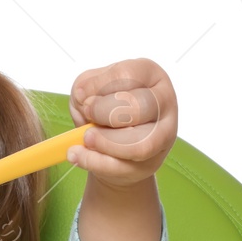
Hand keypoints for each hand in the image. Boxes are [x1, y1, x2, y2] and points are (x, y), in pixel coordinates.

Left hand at [66, 59, 178, 191]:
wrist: (112, 143)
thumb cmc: (103, 108)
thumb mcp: (89, 89)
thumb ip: (85, 88)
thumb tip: (84, 99)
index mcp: (150, 74)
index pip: (126, 75)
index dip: (98, 88)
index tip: (84, 98)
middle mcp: (164, 101)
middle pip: (139, 107)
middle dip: (104, 113)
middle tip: (87, 116)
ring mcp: (163, 134)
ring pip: (138, 144)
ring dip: (103, 142)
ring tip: (84, 138)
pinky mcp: (151, 161)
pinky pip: (123, 166)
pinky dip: (94, 162)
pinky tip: (77, 155)